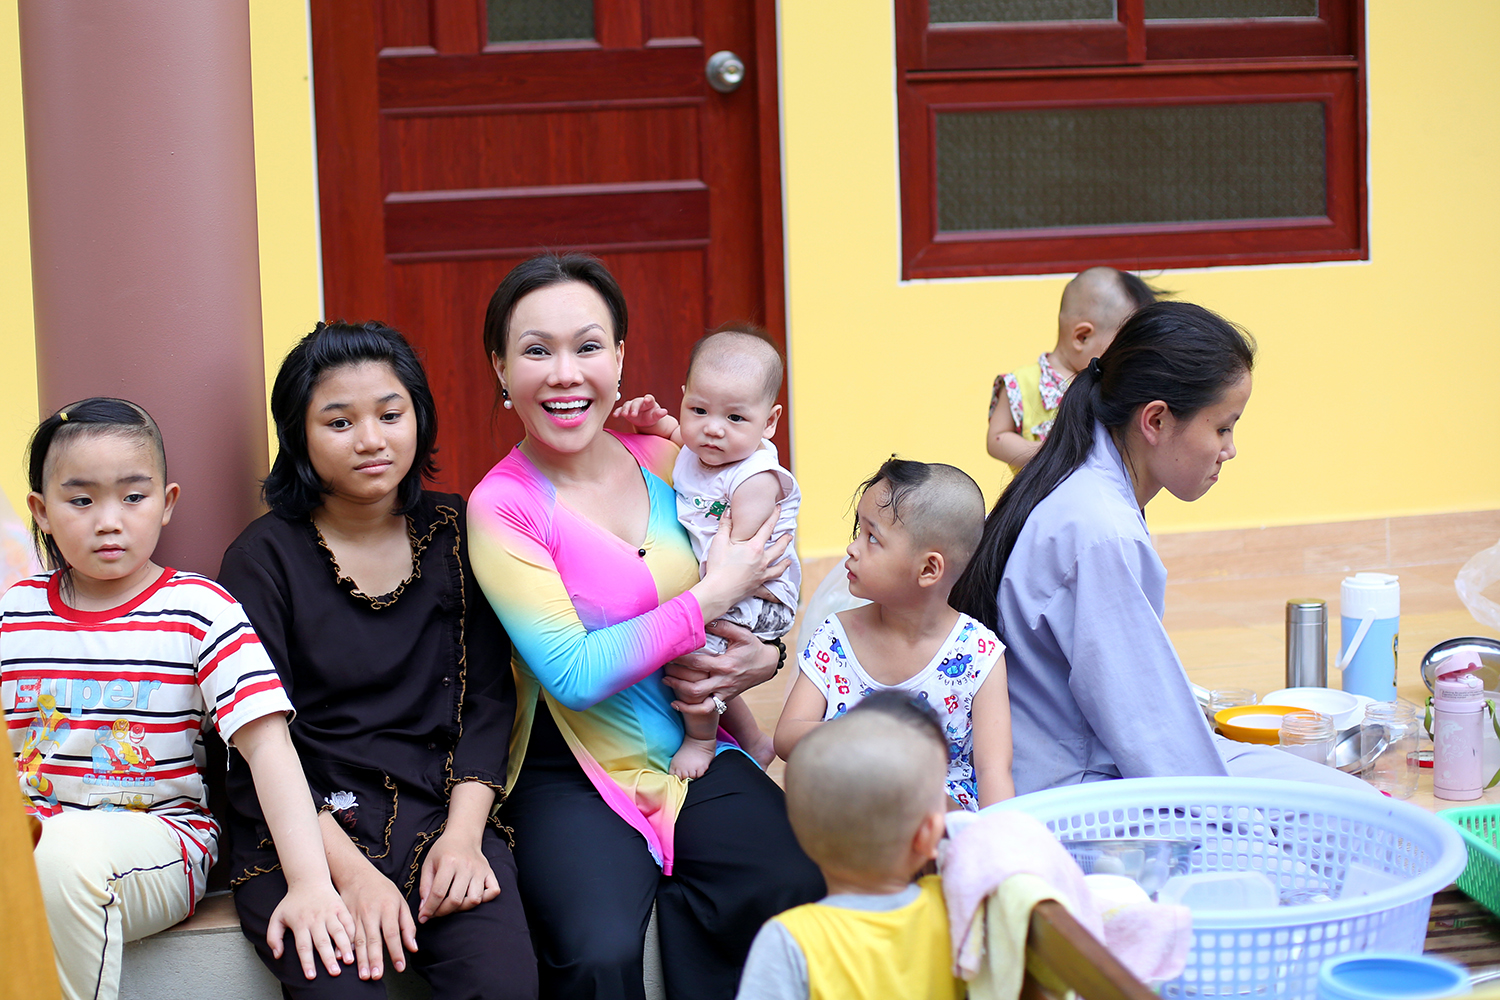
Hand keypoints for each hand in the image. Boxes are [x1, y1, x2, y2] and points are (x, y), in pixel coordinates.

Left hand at [267, 880, 355, 979]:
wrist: (308, 879)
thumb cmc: (292, 902)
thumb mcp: (277, 917)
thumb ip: (273, 937)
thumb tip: (278, 955)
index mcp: (300, 923)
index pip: (303, 947)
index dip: (307, 962)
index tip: (311, 976)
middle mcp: (315, 919)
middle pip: (322, 942)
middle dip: (328, 958)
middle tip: (334, 973)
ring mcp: (329, 912)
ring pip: (338, 932)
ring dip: (344, 947)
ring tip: (349, 961)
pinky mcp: (340, 907)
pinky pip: (348, 922)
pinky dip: (352, 933)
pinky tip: (355, 945)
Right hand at [337, 862, 417, 979]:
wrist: (356, 874)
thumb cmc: (381, 889)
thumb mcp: (399, 901)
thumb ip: (407, 925)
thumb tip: (413, 947)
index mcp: (387, 908)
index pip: (392, 933)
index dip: (396, 951)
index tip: (400, 967)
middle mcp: (371, 913)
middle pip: (373, 939)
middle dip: (375, 960)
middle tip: (376, 976)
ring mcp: (355, 916)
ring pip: (358, 941)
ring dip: (361, 960)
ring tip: (363, 975)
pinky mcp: (344, 919)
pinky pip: (344, 937)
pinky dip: (344, 949)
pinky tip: (344, 960)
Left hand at [417, 828, 500, 922]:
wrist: (463, 836)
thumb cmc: (443, 851)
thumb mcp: (428, 864)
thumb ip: (424, 886)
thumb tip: (424, 909)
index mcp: (449, 861)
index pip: (438, 892)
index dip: (429, 908)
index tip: (423, 917)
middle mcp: (466, 866)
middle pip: (456, 900)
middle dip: (442, 912)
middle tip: (435, 912)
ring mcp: (480, 870)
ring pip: (474, 900)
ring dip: (462, 908)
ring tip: (452, 905)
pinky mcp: (489, 873)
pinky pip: (493, 892)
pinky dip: (484, 899)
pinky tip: (471, 897)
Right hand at [613, 394, 670, 429]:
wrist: (645, 420)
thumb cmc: (652, 416)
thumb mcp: (656, 416)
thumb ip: (659, 414)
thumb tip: (665, 411)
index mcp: (649, 402)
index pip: (649, 398)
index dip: (648, 398)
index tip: (647, 400)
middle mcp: (640, 402)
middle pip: (636, 403)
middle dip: (634, 408)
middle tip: (634, 414)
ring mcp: (632, 405)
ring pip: (627, 405)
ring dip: (625, 409)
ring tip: (624, 415)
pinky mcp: (626, 410)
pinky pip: (620, 409)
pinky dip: (618, 412)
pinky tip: (615, 415)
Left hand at [664, 620, 778, 706]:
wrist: (767, 666)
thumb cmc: (753, 648)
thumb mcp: (742, 634)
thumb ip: (723, 627)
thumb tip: (704, 620)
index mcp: (726, 665)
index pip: (697, 663)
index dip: (680, 658)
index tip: (667, 652)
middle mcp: (724, 681)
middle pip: (694, 686)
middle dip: (675, 677)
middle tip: (662, 667)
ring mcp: (724, 692)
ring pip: (698, 700)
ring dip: (679, 693)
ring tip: (666, 681)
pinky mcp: (724, 699)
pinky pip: (705, 709)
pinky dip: (689, 709)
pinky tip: (676, 703)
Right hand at [692, 504, 791, 621]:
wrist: (718, 591)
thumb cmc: (719, 566)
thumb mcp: (719, 542)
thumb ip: (725, 526)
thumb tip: (728, 512)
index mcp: (754, 547)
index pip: (767, 528)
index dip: (774, 517)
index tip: (780, 509)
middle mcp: (762, 560)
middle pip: (778, 548)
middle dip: (785, 540)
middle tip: (790, 535)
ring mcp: (761, 574)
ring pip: (778, 567)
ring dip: (785, 562)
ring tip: (789, 559)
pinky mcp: (757, 587)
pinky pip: (770, 590)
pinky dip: (775, 593)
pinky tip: (779, 596)